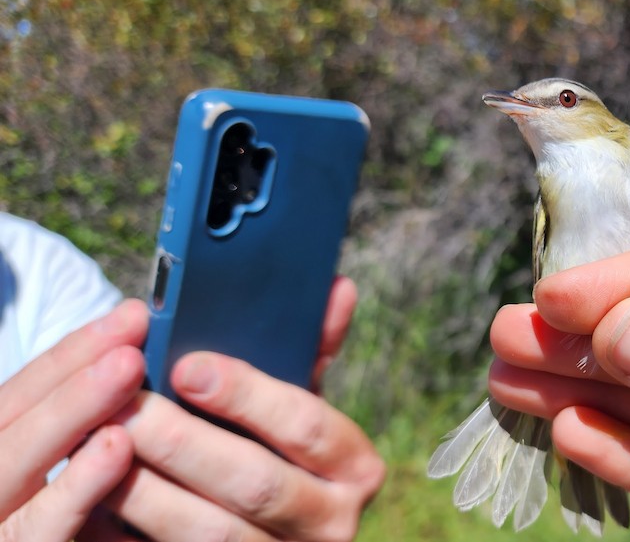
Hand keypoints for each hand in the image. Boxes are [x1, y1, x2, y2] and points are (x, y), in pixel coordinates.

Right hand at [0, 300, 146, 540]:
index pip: (16, 399)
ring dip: (69, 415)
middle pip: (8, 423)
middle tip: (133, 329)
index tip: (129, 315)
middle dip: (71, 372)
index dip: (70, 355)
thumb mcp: (49, 487)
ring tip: (127, 371)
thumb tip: (144, 397)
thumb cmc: (42, 523)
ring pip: (13, 468)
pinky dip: (72, 490)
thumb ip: (84, 446)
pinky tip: (115, 452)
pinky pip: (36, 533)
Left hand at [82, 276, 384, 541]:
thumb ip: (311, 348)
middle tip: (126, 405)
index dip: (247, 394)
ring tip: (102, 443)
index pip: (307, 424)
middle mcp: (331, 521)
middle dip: (183, 441)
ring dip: (147, 488)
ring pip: (210, 531)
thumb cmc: (277, 448)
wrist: (272, 528)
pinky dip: (133, 526)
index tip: (186, 366)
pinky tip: (100, 491)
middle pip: (254, 482)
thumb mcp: (300, 402)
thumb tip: (335, 286)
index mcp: (355, 466)